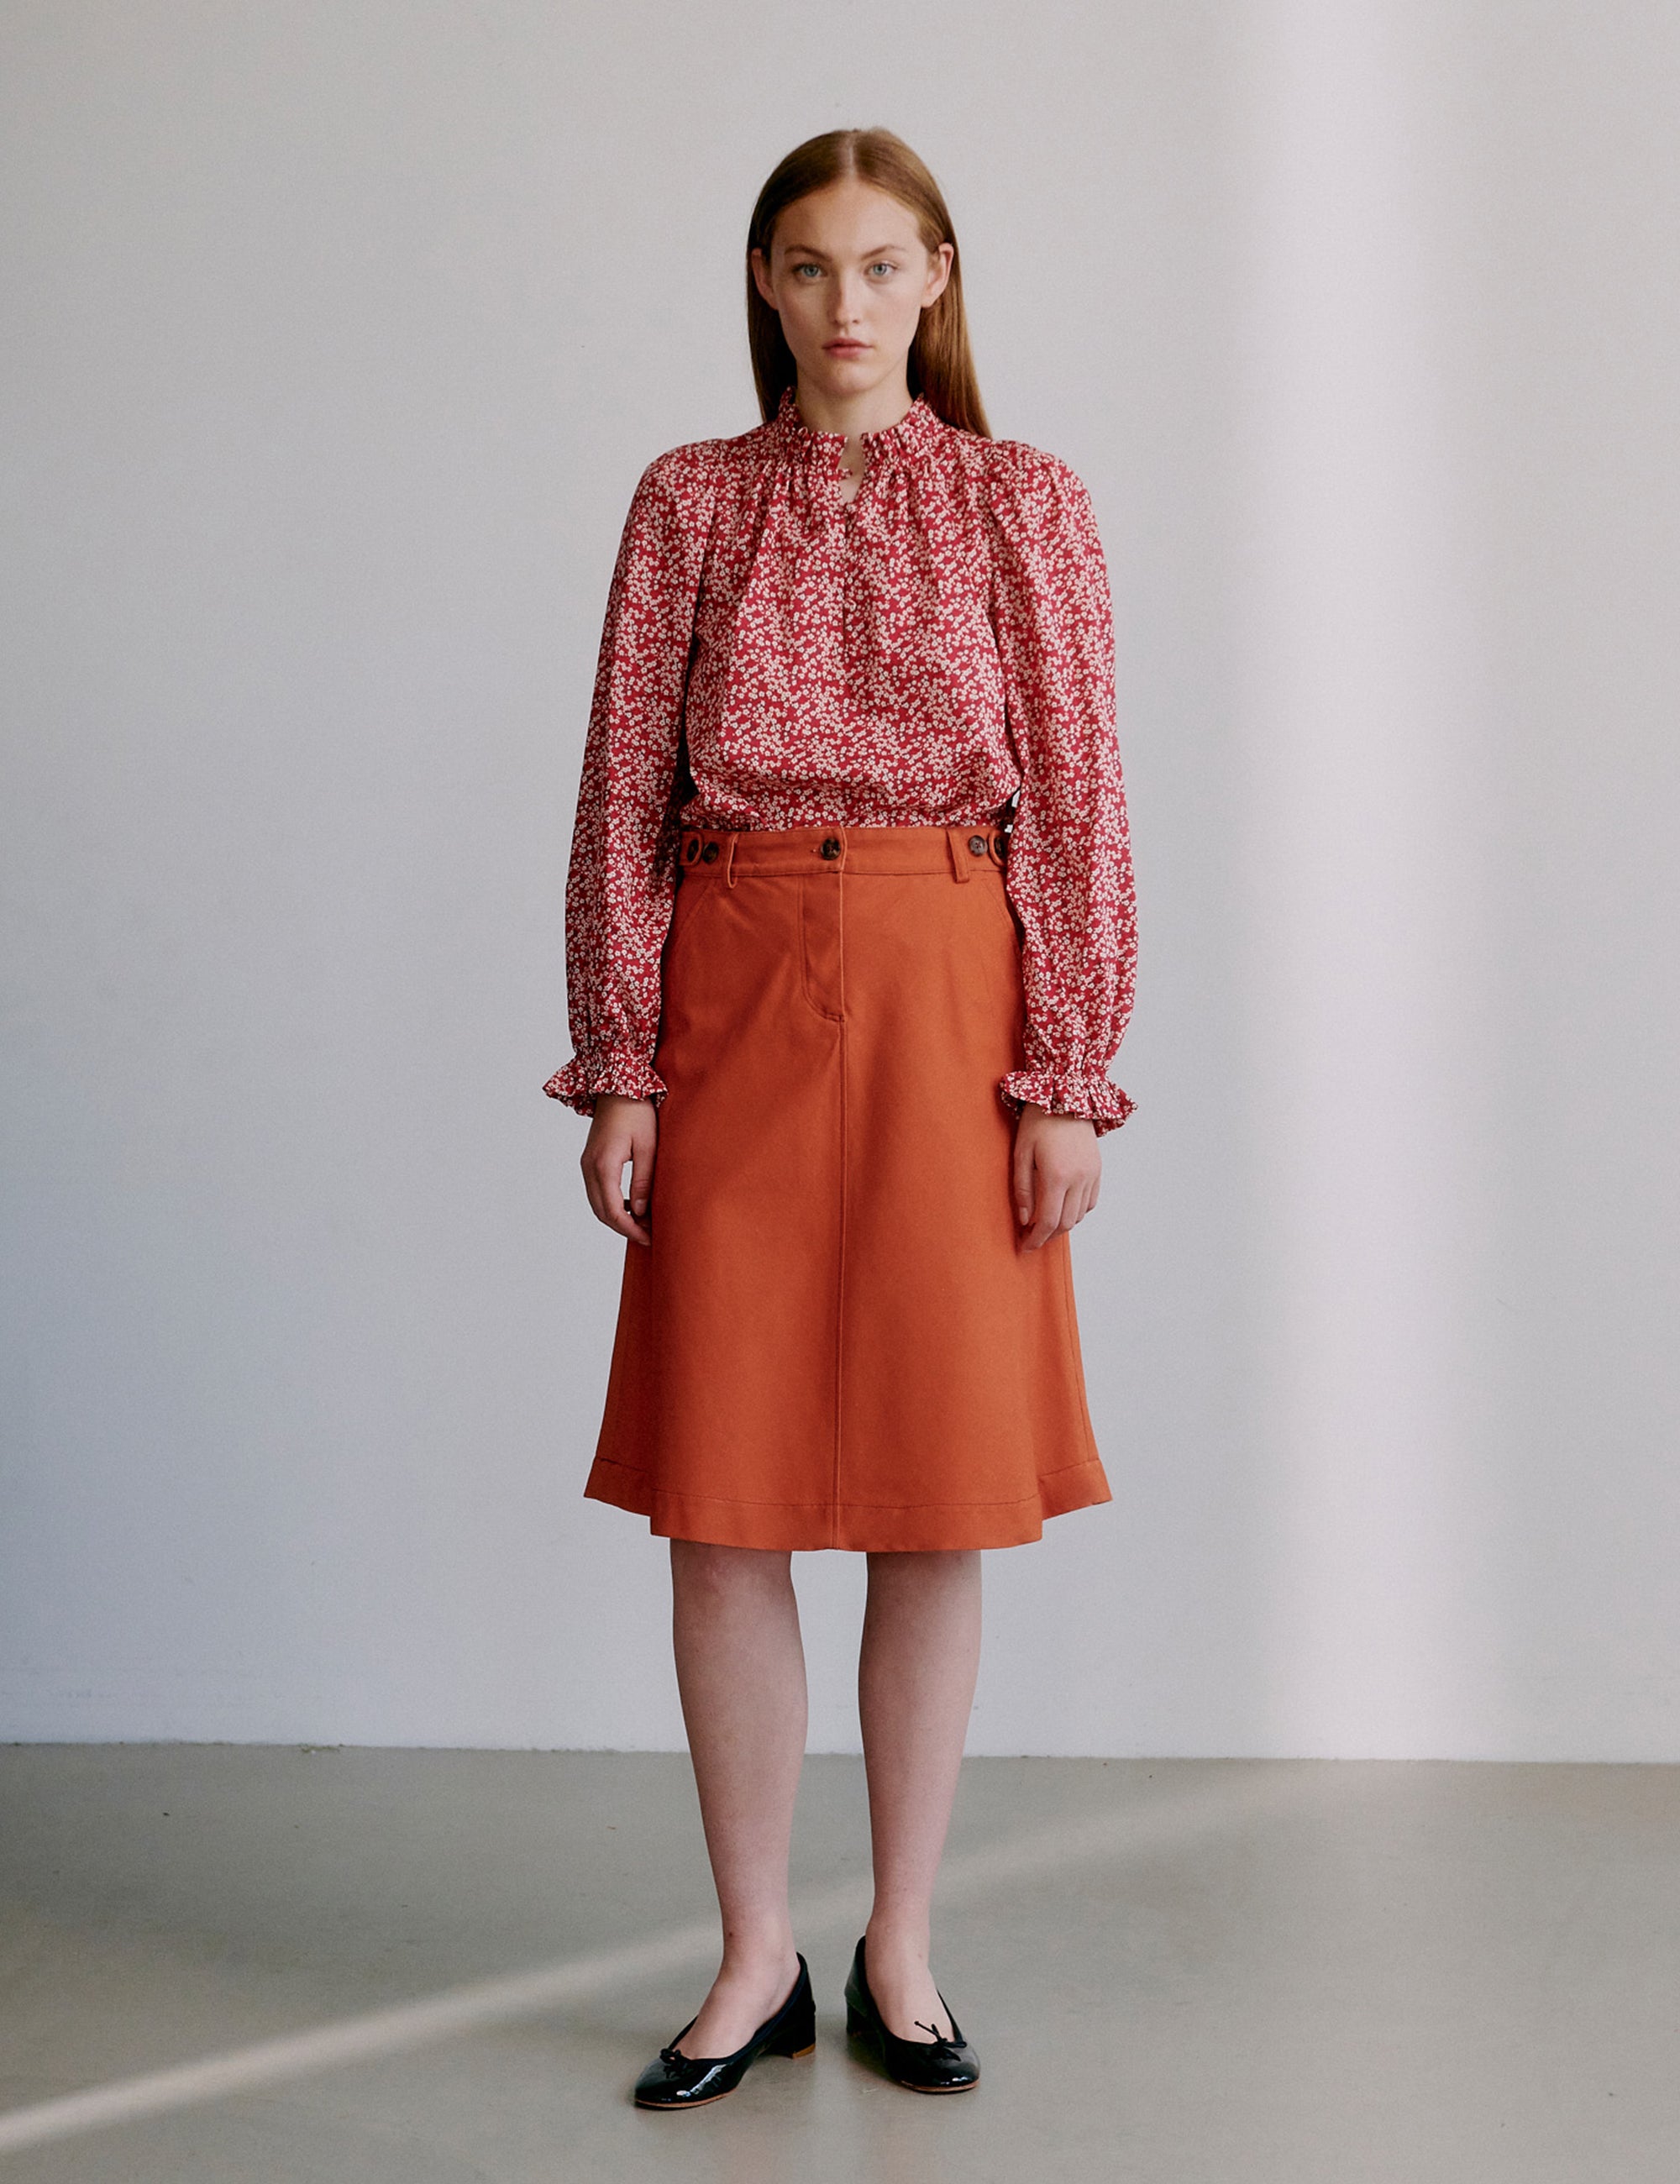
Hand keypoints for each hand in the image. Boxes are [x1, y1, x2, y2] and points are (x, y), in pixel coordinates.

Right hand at [581, 1094, 658, 1246]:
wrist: (617, 1087)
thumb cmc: (637, 1112)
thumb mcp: (647, 1146)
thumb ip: (643, 1180)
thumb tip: (641, 1211)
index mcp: (604, 1165)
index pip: (613, 1210)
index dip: (630, 1229)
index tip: (648, 1237)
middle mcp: (589, 1167)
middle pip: (601, 1212)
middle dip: (623, 1228)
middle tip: (647, 1235)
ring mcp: (586, 1164)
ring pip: (597, 1204)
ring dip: (617, 1217)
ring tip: (642, 1223)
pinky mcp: (590, 1160)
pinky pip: (597, 1191)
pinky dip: (612, 1204)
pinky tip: (632, 1205)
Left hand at [1012, 1102, 1099, 1249]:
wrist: (1066, 1096)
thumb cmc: (1038, 1122)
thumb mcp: (1021, 1154)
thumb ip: (1022, 1189)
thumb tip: (1024, 1220)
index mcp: (1057, 1176)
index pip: (1048, 1221)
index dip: (1036, 1239)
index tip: (1024, 1246)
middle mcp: (1079, 1179)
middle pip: (1065, 1223)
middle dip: (1047, 1236)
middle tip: (1031, 1238)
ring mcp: (1091, 1175)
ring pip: (1079, 1215)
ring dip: (1062, 1225)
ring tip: (1043, 1224)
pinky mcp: (1097, 1169)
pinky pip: (1090, 1202)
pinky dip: (1076, 1212)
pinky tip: (1062, 1208)